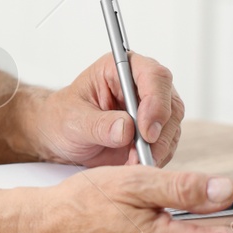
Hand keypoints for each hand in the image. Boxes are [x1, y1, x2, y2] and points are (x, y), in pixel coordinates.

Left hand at [34, 50, 185, 166]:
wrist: (60, 137)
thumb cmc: (63, 119)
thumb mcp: (73, 121)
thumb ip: (99, 124)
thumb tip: (126, 128)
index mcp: (119, 69)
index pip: (152, 75)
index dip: (156, 101)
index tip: (146, 131)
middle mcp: (140, 85)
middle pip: (170, 103)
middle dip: (160, 133)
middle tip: (143, 154)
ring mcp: (150, 108)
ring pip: (172, 127)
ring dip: (157, 149)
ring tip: (131, 161)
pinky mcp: (153, 131)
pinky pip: (167, 145)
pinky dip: (155, 157)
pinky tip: (134, 163)